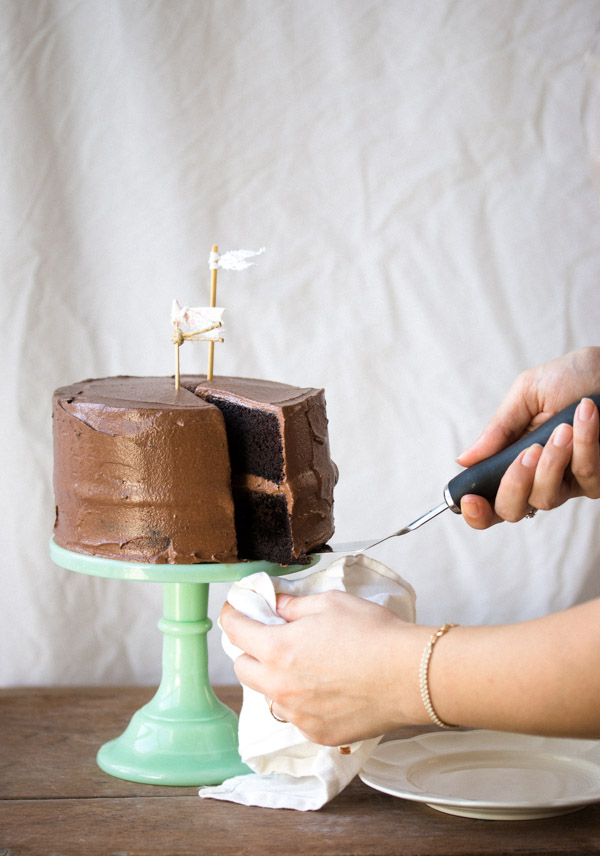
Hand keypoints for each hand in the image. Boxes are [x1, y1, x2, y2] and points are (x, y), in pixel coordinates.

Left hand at [220, 590, 428, 745]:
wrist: (410, 675)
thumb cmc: (373, 634)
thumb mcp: (330, 603)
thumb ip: (294, 605)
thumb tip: (277, 605)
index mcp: (278, 649)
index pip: (236, 630)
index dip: (232, 614)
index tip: (236, 609)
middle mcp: (280, 686)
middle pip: (242, 668)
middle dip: (250, 650)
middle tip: (271, 636)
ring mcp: (298, 714)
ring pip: (269, 695)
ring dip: (276, 678)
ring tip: (306, 665)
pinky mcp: (317, 733)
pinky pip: (296, 716)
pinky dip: (302, 701)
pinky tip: (326, 688)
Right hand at [457, 347, 599, 528]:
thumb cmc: (572, 378)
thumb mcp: (527, 394)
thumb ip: (499, 429)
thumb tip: (464, 459)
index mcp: (514, 461)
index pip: (489, 501)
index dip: (476, 511)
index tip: (469, 498)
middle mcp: (539, 478)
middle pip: (512, 510)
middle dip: (513, 485)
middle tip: (527, 454)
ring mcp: (569, 483)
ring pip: (547, 497)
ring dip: (552, 461)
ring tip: (561, 428)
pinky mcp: (597, 479)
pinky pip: (585, 476)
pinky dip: (584, 444)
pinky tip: (585, 414)